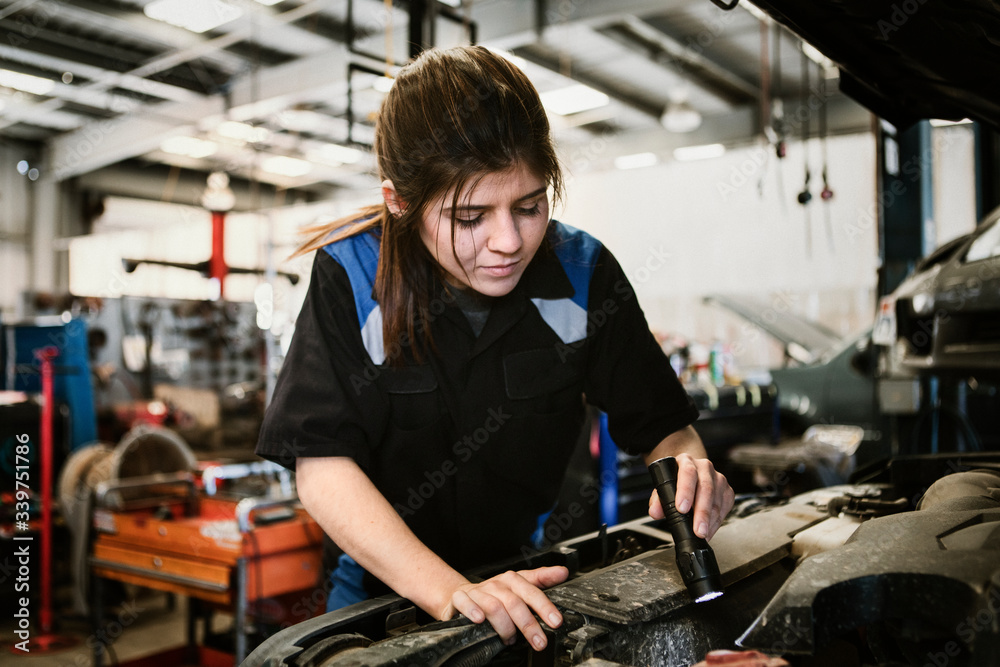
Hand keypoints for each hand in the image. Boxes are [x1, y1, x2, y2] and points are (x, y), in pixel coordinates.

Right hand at [444, 566, 567, 650]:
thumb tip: (563, 572)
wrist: (462, 596)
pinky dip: (473, 611)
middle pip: (515, 603)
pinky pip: (465, 603)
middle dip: (529, 625)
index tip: (556, 621)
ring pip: (494, 606)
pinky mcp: (460, 599)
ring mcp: (478, 591)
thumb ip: (542, 579)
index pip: (532, 591)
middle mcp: (496, 584)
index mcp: (512, 580)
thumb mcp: (520, 585)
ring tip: (510, 639)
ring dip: (504, 627)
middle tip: (539, 642)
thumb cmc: (495, 594)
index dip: (544, 606)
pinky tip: (480, 620)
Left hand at [647, 452, 732, 539]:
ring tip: (702, 534)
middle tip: (697, 530)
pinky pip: (725, 508)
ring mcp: (718, 478)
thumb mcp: (663, 487)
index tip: (682, 509)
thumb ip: (657, 500)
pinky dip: (716, 522)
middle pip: (706, 489)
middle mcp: (704, 467)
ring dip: (710, 521)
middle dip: (702, 513)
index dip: (685, 491)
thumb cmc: (677, 481)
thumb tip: (655, 512)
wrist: (691, 474)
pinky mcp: (727, 491)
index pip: (688, 473)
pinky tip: (709, 530)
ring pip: (717, 501)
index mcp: (686, 462)